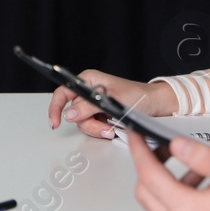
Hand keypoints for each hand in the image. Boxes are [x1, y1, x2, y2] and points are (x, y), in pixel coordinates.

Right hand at [46, 71, 176, 137]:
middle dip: (88, 123)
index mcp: (88, 80)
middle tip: (104, 126)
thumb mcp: (112, 100)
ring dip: (96, 129)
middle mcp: (88, 92)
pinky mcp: (100, 116)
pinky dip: (101, 131)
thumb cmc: (138, 95)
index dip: (56, 107)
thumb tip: (69, 113)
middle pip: (73, 112)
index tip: (55, 121)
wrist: (154, 105)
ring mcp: (93, 105)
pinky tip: (112, 129)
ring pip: (82, 123)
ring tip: (111, 128)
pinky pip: (92, 127)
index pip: (63, 92)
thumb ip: (89, 107)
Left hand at [128, 133, 209, 210]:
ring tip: (197, 174)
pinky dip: (179, 207)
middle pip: (147, 194)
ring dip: (168, 188)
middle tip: (163, 152)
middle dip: (149, 168)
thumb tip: (179, 145)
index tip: (136, 137)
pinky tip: (203, 197)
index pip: (148, 175)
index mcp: (186, 210)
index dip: (139, 151)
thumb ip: (205, 158)